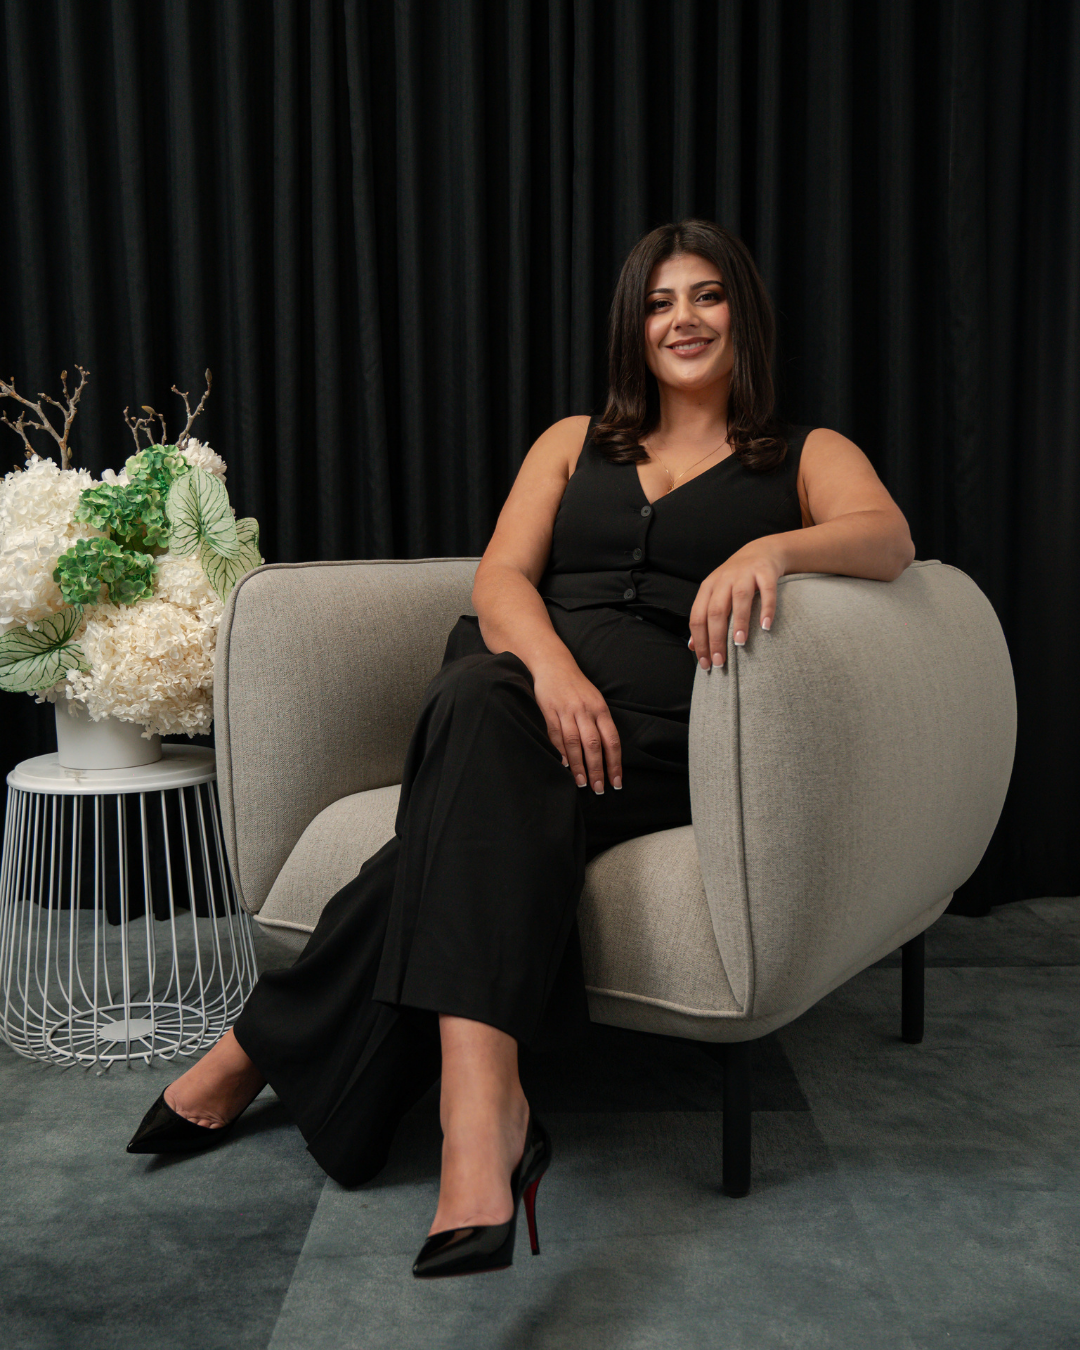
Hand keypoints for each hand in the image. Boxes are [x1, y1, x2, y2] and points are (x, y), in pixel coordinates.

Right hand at [530, 658, 622, 792]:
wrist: (553, 664)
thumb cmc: (577, 686)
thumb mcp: (595, 700)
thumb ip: (600, 723)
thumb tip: (608, 753)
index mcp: (600, 709)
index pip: (612, 741)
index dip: (615, 763)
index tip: (616, 782)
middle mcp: (586, 710)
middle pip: (594, 745)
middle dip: (597, 769)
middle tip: (599, 789)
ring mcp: (567, 711)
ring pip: (575, 743)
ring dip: (579, 766)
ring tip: (581, 783)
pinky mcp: (549, 711)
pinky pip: (556, 735)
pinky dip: (560, 752)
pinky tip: (564, 766)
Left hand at [688, 539, 785, 668]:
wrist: (761, 551)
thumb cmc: (735, 580)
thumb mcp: (715, 595)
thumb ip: (704, 618)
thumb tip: (692, 646)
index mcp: (708, 588)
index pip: (698, 617)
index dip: (700, 641)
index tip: (706, 663)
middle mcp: (723, 580)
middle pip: (715, 610)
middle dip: (716, 638)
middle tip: (720, 661)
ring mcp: (745, 574)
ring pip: (739, 598)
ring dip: (739, 622)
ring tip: (739, 643)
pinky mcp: (765, 572)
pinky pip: (767, 591)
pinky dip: (767, 608)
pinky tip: (766, 626)